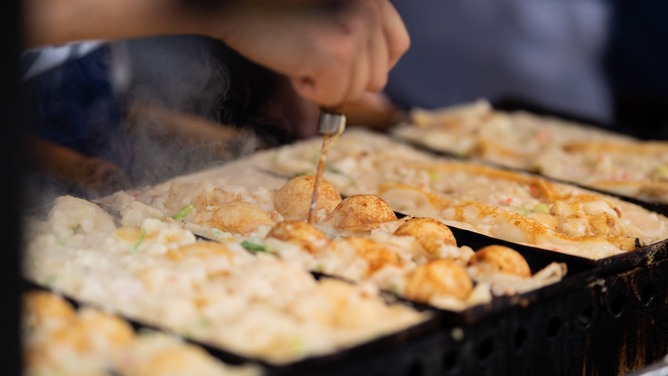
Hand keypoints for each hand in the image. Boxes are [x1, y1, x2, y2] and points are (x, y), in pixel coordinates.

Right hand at [218, 0, 409, 107]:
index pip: (398, 46)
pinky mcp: (337, 54)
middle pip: (377, 77)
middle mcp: (371, 10)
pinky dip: (309, 90)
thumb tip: (376, 88)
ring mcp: (356, 31)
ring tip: (299, 54)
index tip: (346, 66)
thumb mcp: (330, 13)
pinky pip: (332, 97)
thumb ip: (358, 35)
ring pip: (355, 92)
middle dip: (342, 78)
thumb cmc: (275, 11)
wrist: (234, 3)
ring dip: (324, 83)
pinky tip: (291, 63)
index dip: (372, 64)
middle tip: (309, 55)